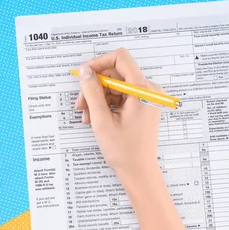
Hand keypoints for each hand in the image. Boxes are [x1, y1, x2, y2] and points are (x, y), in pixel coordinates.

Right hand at [75, 48, 162, 177]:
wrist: (139, 171)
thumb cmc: (124, 150)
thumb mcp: (101, 120)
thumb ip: (92, 92)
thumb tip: (85, 71)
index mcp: (142, 90)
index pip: (120, 58)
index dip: (99, 62)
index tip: (84, 74)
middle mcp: (147, 90)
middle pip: (116, 73)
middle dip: (95, 86)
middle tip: (81, 104)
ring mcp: (145, 98)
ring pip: (115, 86)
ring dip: (98, 98)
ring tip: (87, 117)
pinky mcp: (142, 105)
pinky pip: (120, 96)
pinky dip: (106, 105)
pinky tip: (96, 119)